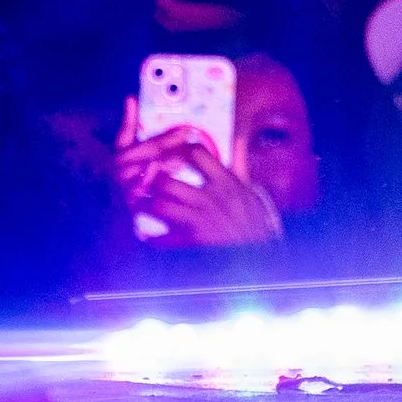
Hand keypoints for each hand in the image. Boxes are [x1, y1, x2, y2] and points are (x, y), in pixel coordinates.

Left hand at [111, 99, 281, 248]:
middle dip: (152, 182)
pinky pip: (162, 237)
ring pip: (159, 205)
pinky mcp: (193, 243)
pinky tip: (147, 236)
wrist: (261, 259)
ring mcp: (200, 220)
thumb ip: (239, 167)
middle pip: (168, 180)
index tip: (167, 155)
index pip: (196, 153)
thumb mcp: (250, 192)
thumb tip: (237, 142)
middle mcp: (210, 198)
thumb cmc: (256, 224)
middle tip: (142, 181)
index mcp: (226, 182)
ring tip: (139, 205)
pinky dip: (152, 238)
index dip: (177, 151)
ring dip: (146, 206)